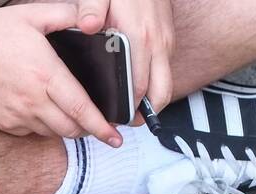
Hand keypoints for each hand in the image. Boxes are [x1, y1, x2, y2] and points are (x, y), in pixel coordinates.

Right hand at [0, 4, 121, 144]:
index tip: (115, 136)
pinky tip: (40, 108)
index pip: (81, 108)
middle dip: (88, 129)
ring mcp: (17, 116)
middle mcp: (32, 100)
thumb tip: (93, 19)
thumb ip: (67, 16)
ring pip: (53, 133)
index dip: (102, 126)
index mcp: (45, 74)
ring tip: (68, 112)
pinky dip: (43, 125)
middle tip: (97, 123)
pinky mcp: (5, 124)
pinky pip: (32, 132)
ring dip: (66, 127)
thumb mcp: (33, 15)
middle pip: (71, 129)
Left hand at [76, 0, 175, 115]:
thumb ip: (91, 8)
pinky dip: (154, 83)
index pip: (140, 87)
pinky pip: (164, 70)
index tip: (115, 119)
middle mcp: (158, 43)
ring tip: (128, 108)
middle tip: (126, 121)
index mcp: (140, 38)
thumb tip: (87, 26)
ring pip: (165, 84)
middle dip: (147, 114)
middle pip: (161, 94)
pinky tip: (135, 85)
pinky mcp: (168, 39)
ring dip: (151, 100)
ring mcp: (166, 42)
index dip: (129, 109)